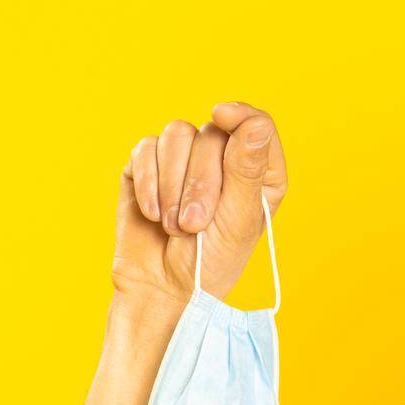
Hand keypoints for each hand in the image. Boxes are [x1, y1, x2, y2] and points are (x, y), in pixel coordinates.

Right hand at [112, 100, 288, 309]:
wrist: (162, 288)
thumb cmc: (210, 261)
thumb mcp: (238, 218)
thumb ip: (246, 169)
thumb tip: (257, 123)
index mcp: (258, 172)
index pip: (257, 125)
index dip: (241, 116)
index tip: (223, 115)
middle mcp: (223, 159)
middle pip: (212, 133)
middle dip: (200, 181)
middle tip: (194, 224)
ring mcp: (183, 160)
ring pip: (177, 134)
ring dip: (173, 183)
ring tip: (174, 225)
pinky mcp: (147, 167)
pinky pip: (145, 149)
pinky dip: (148, 182)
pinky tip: (152, 214)